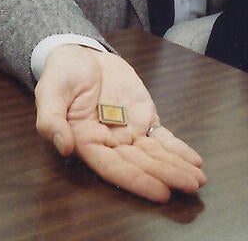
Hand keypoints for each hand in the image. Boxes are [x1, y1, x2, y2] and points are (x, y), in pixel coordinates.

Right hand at [34, 44, 205, 202]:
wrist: (80, 55)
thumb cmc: (61, 75)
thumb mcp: (49, 91)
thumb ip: (51, 120)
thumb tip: (65, 147)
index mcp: (85, 142)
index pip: (113, 168)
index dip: (137, 180)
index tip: (160, 191)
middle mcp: (109, 143)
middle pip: (140, 165)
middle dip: (166, 176)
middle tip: (190, 186)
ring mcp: (129, 132)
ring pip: (155, 155)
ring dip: (176, 168)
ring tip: (198, 180)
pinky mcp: (143, 118)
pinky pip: (162, 139)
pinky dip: (178, 150)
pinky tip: (194, 162)